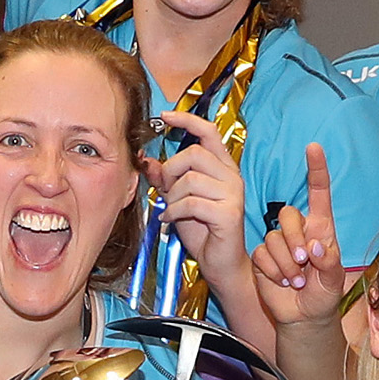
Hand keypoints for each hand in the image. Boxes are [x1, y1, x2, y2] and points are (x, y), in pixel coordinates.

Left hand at [148, 105, 249, 278]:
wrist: (221, 263)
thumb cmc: (203, 231)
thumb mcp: (179, 199)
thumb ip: (166, 179)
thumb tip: (145, 160)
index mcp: (223, 167)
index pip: (209, 132)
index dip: (187, 120)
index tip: (165, 116)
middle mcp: (231, 176)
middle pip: (193, 154)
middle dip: (170, 171)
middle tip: (165, 189)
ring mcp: (233, 194)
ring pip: (190, 179)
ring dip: (172, 196)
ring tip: (171, 209)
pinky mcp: (229, 213)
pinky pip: (191, 202)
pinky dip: (174, 211)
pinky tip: (171, 219)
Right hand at [241, 140, 346, 327]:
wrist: (303, 316)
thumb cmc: (323, 295)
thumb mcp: (334, 280)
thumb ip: (328, 262)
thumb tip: (315, 246)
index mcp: (321, 228)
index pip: (318, 192)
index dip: (316, 169)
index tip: (313, 147)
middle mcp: (298, 231)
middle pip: (288, 216)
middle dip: (295, 240)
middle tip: (304, 264)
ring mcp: (278, 243)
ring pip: (273, 239)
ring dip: (286, 264)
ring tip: (296, 280)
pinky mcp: (262, 257)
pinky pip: (261, 255)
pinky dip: (273, 271)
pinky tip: (282, 282)